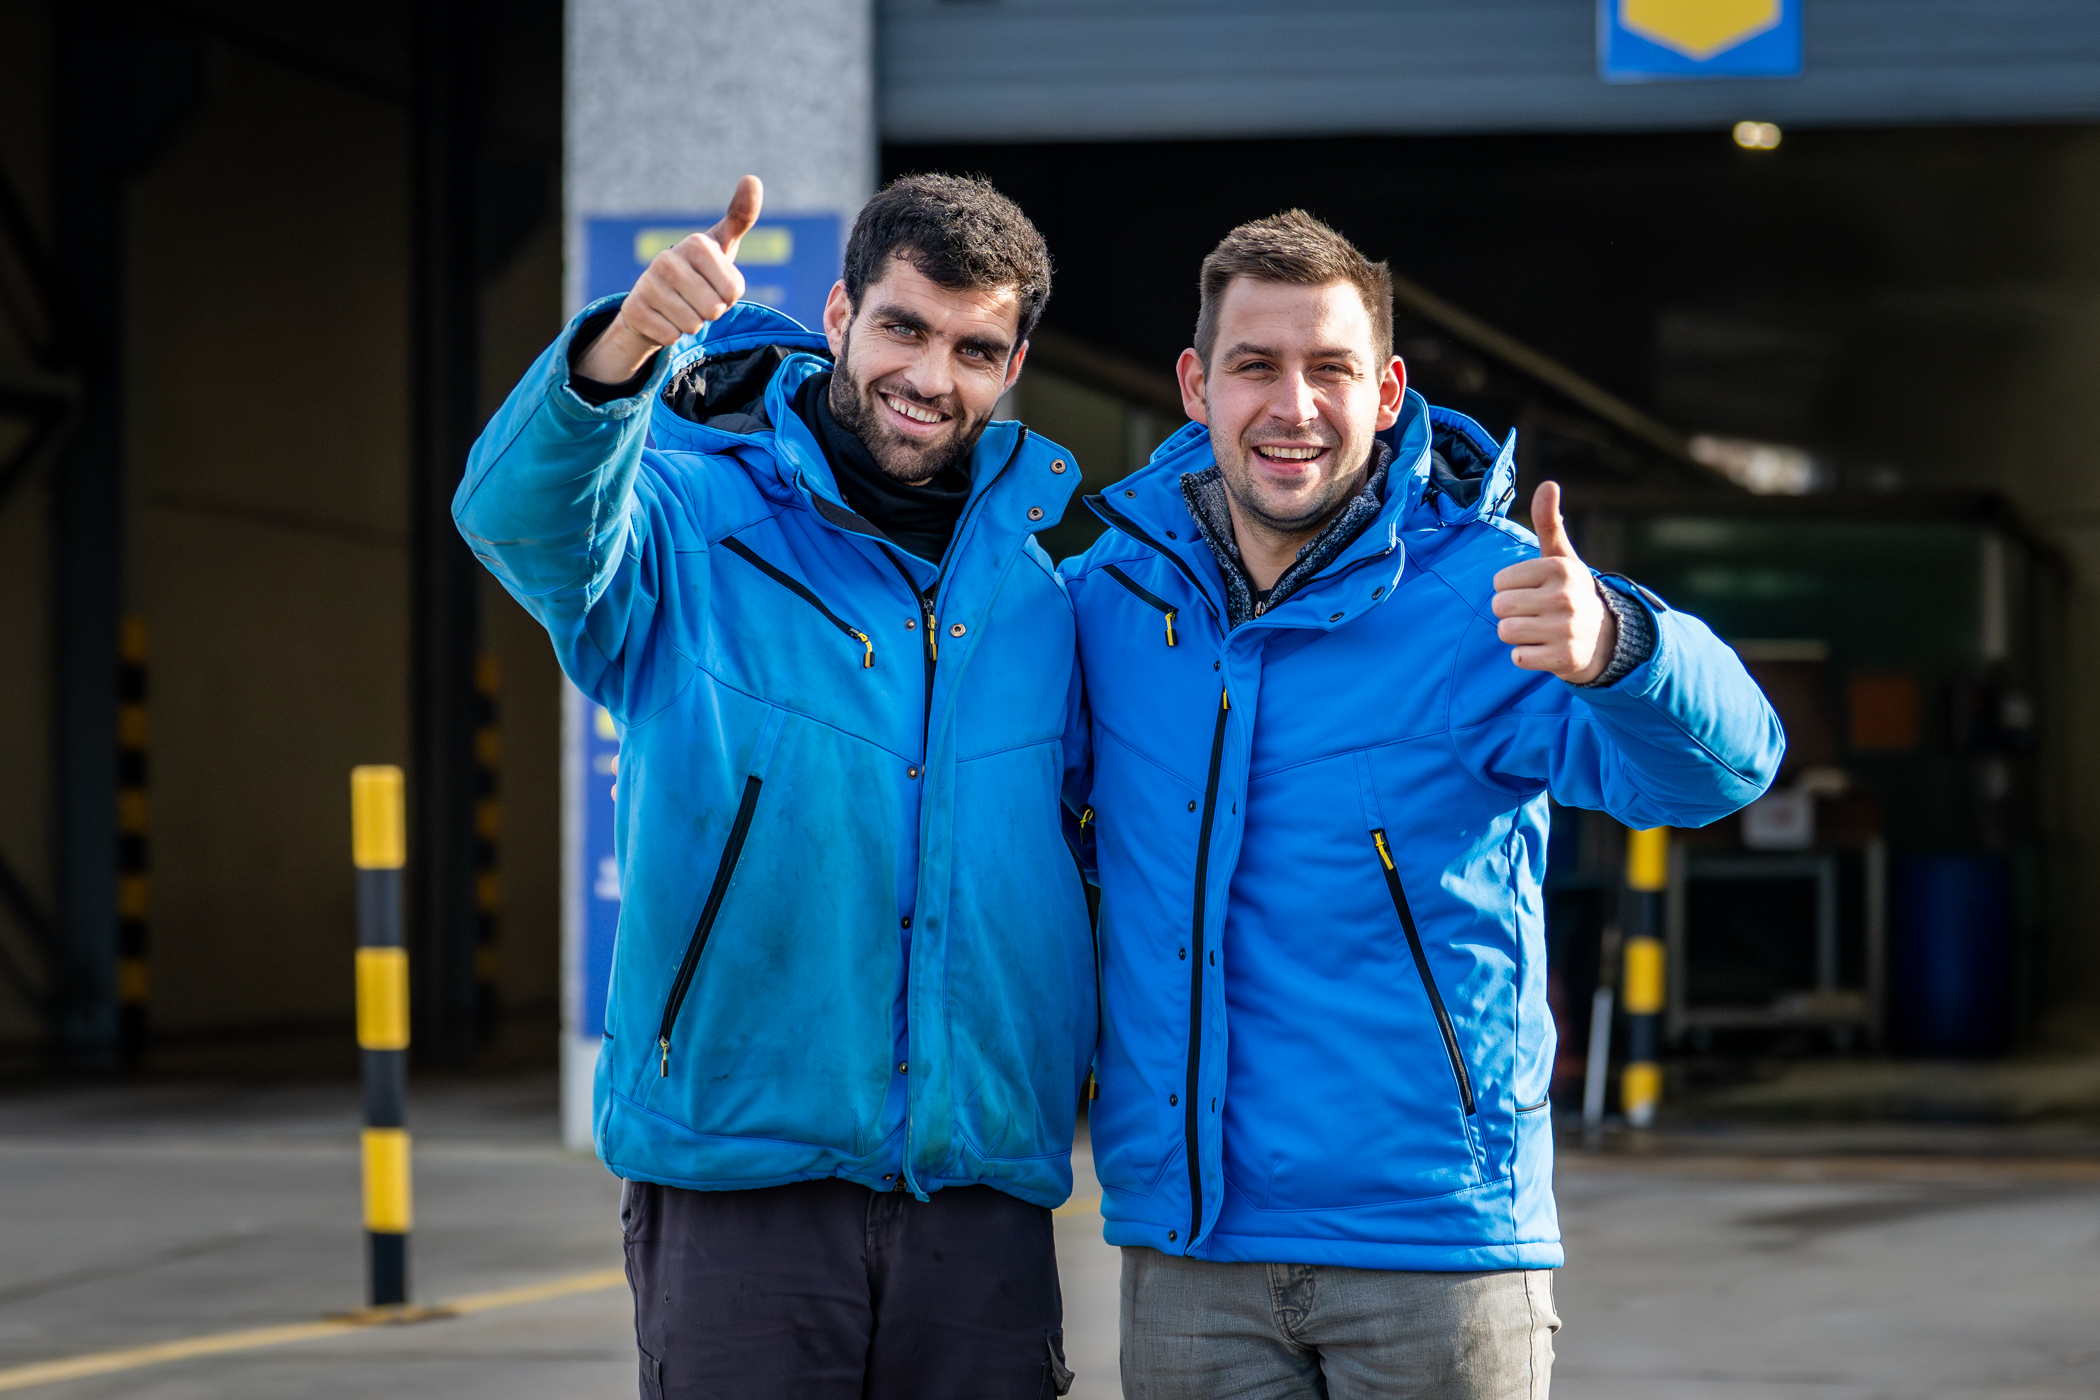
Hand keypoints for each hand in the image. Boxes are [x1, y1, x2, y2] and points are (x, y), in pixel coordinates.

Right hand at [577, 175, 763, 382]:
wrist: (655, 300)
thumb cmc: (698, 271)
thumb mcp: (722, 245)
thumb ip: (741, 215)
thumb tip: (751, 178)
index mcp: (696, 244)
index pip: (733, 290)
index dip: (729, 296)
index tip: (715, 284)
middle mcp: (667, 259)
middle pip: (713, 309)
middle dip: (711, 312)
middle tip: (698, 300)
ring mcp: (647, 283)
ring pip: (692, 325)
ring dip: (692, 324)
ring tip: (681, 308)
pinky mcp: (634, 309)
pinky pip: (670, 336)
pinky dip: (671, 335)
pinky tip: (663, 319)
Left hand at [1490, 481, 1616, 683]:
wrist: (1607, 640)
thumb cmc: (1571, 593)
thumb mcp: (1562, 558)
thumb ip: (1549, 522)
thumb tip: (1548, 483)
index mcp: (1561, 568)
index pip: (1499, 581)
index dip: (1510, 588)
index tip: (1534, 591)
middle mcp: (1565, 596)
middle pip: (1499, 606)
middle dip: (1510, 612)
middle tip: (1535, 613)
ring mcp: (1566, 629)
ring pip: (1506, 632)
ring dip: (1517, 635)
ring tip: (1540, 630)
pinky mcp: (1564, 658)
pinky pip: (1518, 657)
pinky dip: (1526, 656)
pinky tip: (1546, 648)